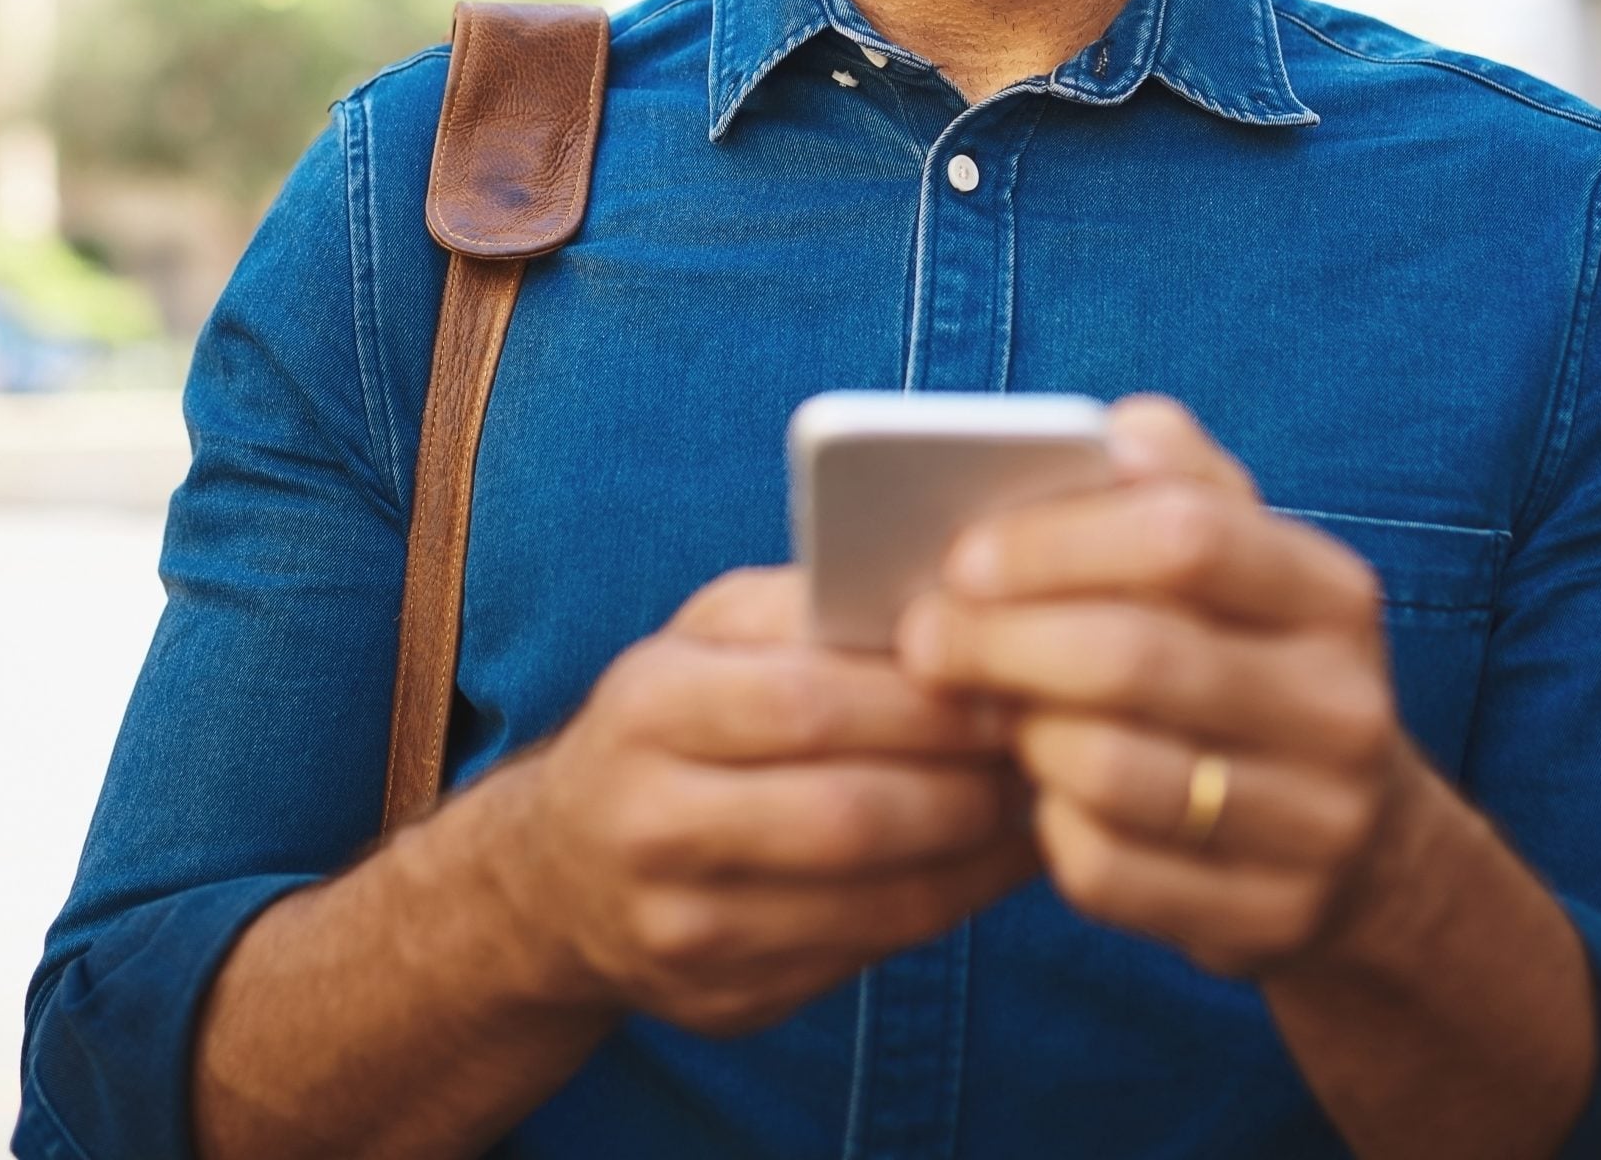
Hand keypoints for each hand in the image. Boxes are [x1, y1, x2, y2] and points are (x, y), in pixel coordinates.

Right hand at [496, 566, 1038, 1035]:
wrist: (557, 873)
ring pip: (871, 903)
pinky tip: (988, 863)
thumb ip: (808, 607)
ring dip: (976, 855)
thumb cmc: (669, 723)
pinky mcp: (725, 1000)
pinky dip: (946, 906)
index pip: (807, 704)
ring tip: (1033, 804)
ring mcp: (684, 927)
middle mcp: (651, 824)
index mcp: (648, 707)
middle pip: (847, 815)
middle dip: (966, 783)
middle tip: (1044, 748)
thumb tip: (942, 599)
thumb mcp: (705, 636)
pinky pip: (865, 958)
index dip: (923, 701)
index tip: (1007, 679)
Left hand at [895, 398, 1414, 977]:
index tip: (961, 555)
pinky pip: (1106, 870)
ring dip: (1019, 735)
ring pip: (1111, 771)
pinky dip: (1047, 828)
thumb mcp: (1241, 560)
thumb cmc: (1247, 663)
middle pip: (1132, 657)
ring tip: (984, 709)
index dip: (1052, 541)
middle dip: (999, 641)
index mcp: (1333, 594)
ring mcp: (1319, 826)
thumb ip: (1173, 477)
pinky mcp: (1270, 919)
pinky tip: (1040, 795)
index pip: (1184, 536)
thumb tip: (1102, 433)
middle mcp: (1345, 708)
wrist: (1359, 846)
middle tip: (922, 637)